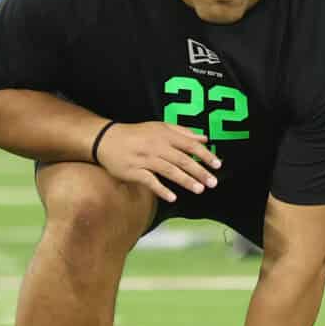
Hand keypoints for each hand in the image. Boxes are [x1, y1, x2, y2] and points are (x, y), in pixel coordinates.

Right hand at [95, 122, 220, 202]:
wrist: (106, 139)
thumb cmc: (137, 134)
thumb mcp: (159, 127)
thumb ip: (183, 133)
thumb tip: (204, 139)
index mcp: (164, 134)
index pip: (189, 145)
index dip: (205, 155)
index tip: (218, 165)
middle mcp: (156, 146)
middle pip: (182, 159)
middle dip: (199, 171)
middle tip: (212, 182)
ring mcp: (144, 159)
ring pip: (169, 170)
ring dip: (185, 180)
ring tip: (199, 189)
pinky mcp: (133, 171)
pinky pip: (150, 181)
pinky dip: (161, 189)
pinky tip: (172, 198)